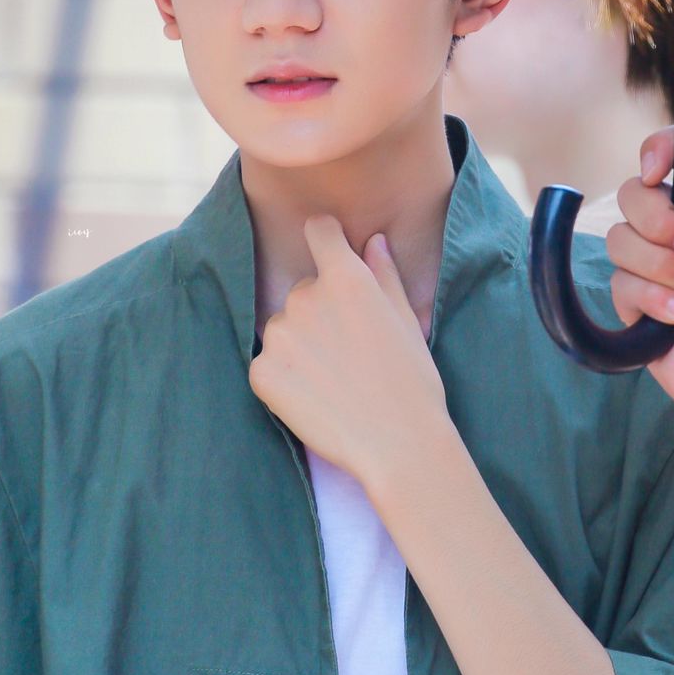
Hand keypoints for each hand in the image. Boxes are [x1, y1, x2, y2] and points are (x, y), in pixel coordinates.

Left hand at [249, 215, 449, 482]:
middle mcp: (306, 297)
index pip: (319, 230)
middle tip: (348, 351)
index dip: (326, 240)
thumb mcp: (407, 320)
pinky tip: (314, 398)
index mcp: (346, 278)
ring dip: (299, 344)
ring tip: (333, 379)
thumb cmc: (412, 381)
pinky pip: (267, 362)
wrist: (398, 444)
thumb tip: (373, 241)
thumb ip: (384, 274)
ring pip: (284, 327)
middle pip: (303, 289)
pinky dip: (283, 377)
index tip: (330, 254)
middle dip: (320, 310)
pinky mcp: (261, 372)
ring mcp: (279, 335)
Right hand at [608, 126, 673, 424]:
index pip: (672, 153)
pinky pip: (619, 285)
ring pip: (618, 240)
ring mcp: (658, 269)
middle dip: (657, 221)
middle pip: (633, 194)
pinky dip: (649, 299)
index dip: (659, 149)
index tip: (658, 171)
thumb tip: (655, 167)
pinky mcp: (638, 308)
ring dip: (658, 266)